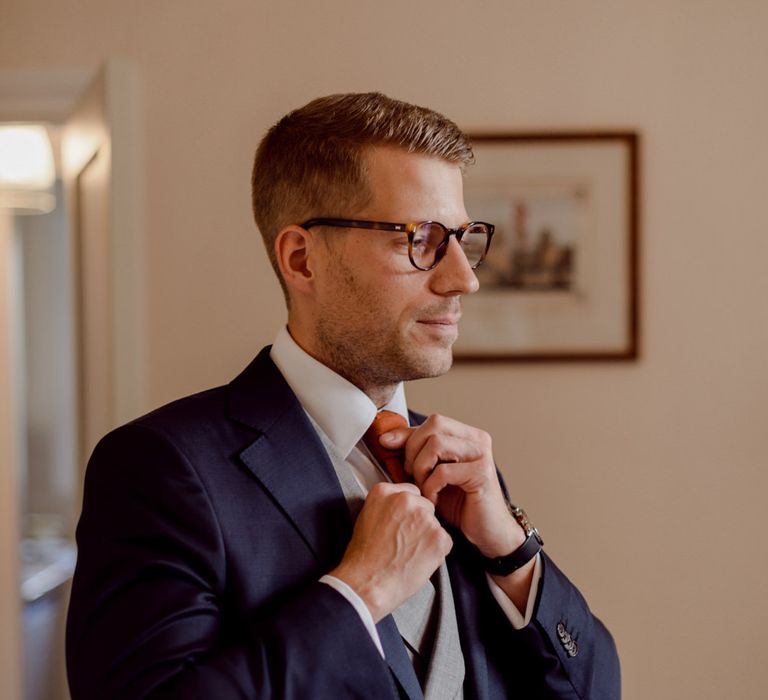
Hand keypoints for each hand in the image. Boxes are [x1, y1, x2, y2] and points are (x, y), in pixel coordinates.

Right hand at [329, 482, 452, 621]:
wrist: (367, 583)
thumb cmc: (364, 557)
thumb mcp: (367, 517)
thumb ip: (386, 505)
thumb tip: (401, 509)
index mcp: (385, 491)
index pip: (410, 493)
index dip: (408, 512)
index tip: (402, 524)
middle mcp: (406, 499)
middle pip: (425, 506)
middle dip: (420, 522)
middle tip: (405, 542)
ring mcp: (424, 517)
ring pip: (435, 524)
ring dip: (428, 537)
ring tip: (409, 554)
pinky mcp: (438, 537)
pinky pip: (445, 541)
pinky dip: (437, 552)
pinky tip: (419, 561)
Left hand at [379, 415, 535, 611]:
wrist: (486, 533)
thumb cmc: (458, 504)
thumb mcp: (430, 473)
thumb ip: (414, 453)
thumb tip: (385, 438)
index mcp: (467, 435)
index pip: (433, 421)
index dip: (408, 435)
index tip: (389, 448)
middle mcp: (478, 439)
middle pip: (434, 426)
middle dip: (414, 451)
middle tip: (413, 477)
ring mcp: (481, 454)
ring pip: (436, 444)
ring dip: (421, 468)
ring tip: (423, 489)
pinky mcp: (482, 473)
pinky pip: (443, 471)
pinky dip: (431, 487)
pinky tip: (433, 501)